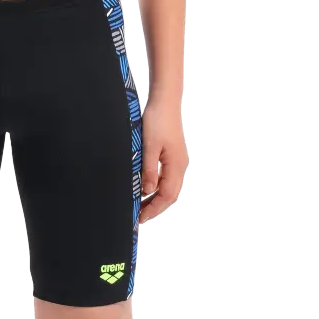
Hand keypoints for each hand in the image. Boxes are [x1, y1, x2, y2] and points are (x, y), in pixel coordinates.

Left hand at [138, 96, 187, 224]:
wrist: (164, 101)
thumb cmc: (157, 119)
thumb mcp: (149, 146)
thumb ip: (149, 170)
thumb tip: (147, 191)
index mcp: (175, 165)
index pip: (166, 196)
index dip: (153, 209)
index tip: (140, 217)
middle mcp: (179, 165)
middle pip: (169, 194)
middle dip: (155, 206)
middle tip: (138, 214)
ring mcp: (177, 160)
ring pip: (168, 186)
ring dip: (155, 197)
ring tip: (140, 203)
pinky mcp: (172, 154)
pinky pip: (166, 176)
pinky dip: (157, 185)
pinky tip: (146, 186)